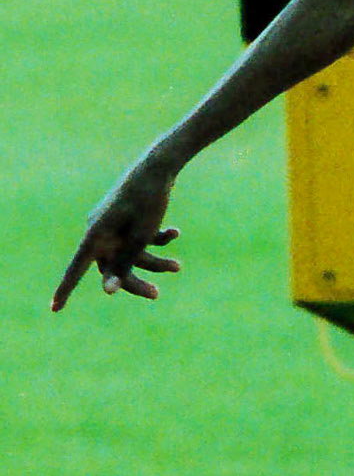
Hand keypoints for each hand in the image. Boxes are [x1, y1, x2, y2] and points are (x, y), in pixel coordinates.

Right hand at [51, 156, 181, 311]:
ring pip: (132, 255)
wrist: (159, 166)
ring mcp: (115, 226)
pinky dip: (158, 239)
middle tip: (156, 294)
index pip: (76, 269)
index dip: (65, 289)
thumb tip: (109, 290)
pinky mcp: (129, 220)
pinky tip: (175, 233)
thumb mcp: (139, 238)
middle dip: (136, 280)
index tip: (54, 309)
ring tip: (178, 266)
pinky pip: (142, 239)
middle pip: (113, 267)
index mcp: (95, 235)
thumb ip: (124, 265)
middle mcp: (101, 232)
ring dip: (155, 262)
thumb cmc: (147, 201)